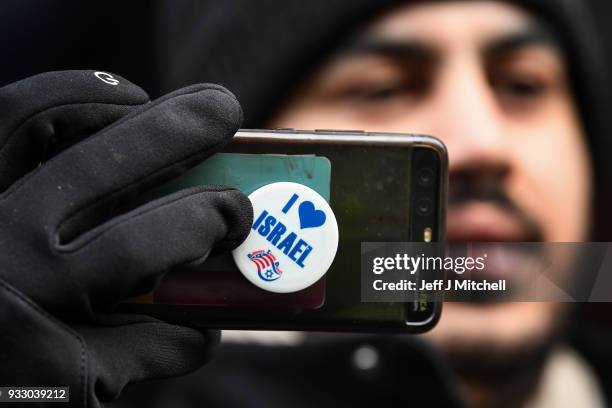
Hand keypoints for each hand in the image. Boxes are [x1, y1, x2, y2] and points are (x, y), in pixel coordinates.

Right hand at [0, 70, 251, 406]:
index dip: (85, 96)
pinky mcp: (69, 376)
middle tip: (223, 111)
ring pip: (143, 247)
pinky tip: (204, 324)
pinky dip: (194, 328)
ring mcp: (30, 312)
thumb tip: (138, 176)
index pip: (22, 120)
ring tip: (235, 216)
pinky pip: (161, 338)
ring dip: (205, 222)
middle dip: (178, 129)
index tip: (137, 96)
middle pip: (101, 166)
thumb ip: (32, 210)